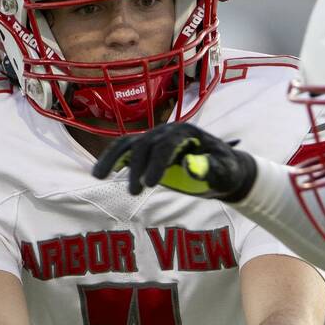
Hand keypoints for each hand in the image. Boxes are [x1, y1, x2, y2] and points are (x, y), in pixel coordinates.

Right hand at [91, 122, 256, 199]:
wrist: (222, 169)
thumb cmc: (226, 170)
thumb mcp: (225, 171)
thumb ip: (210, 168)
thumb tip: (191, 165)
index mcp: (188, 132)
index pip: (167, 144)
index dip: (157, 162)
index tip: (150, 184)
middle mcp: (168, 131)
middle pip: (145, 144)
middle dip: (137, 167)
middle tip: (135, 192)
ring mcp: (156, 138)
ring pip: (129, 143)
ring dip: (113, 158)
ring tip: (99, 176)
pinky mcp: (148, 149)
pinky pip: (126, 149)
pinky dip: (113, 158)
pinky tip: (101, 172)